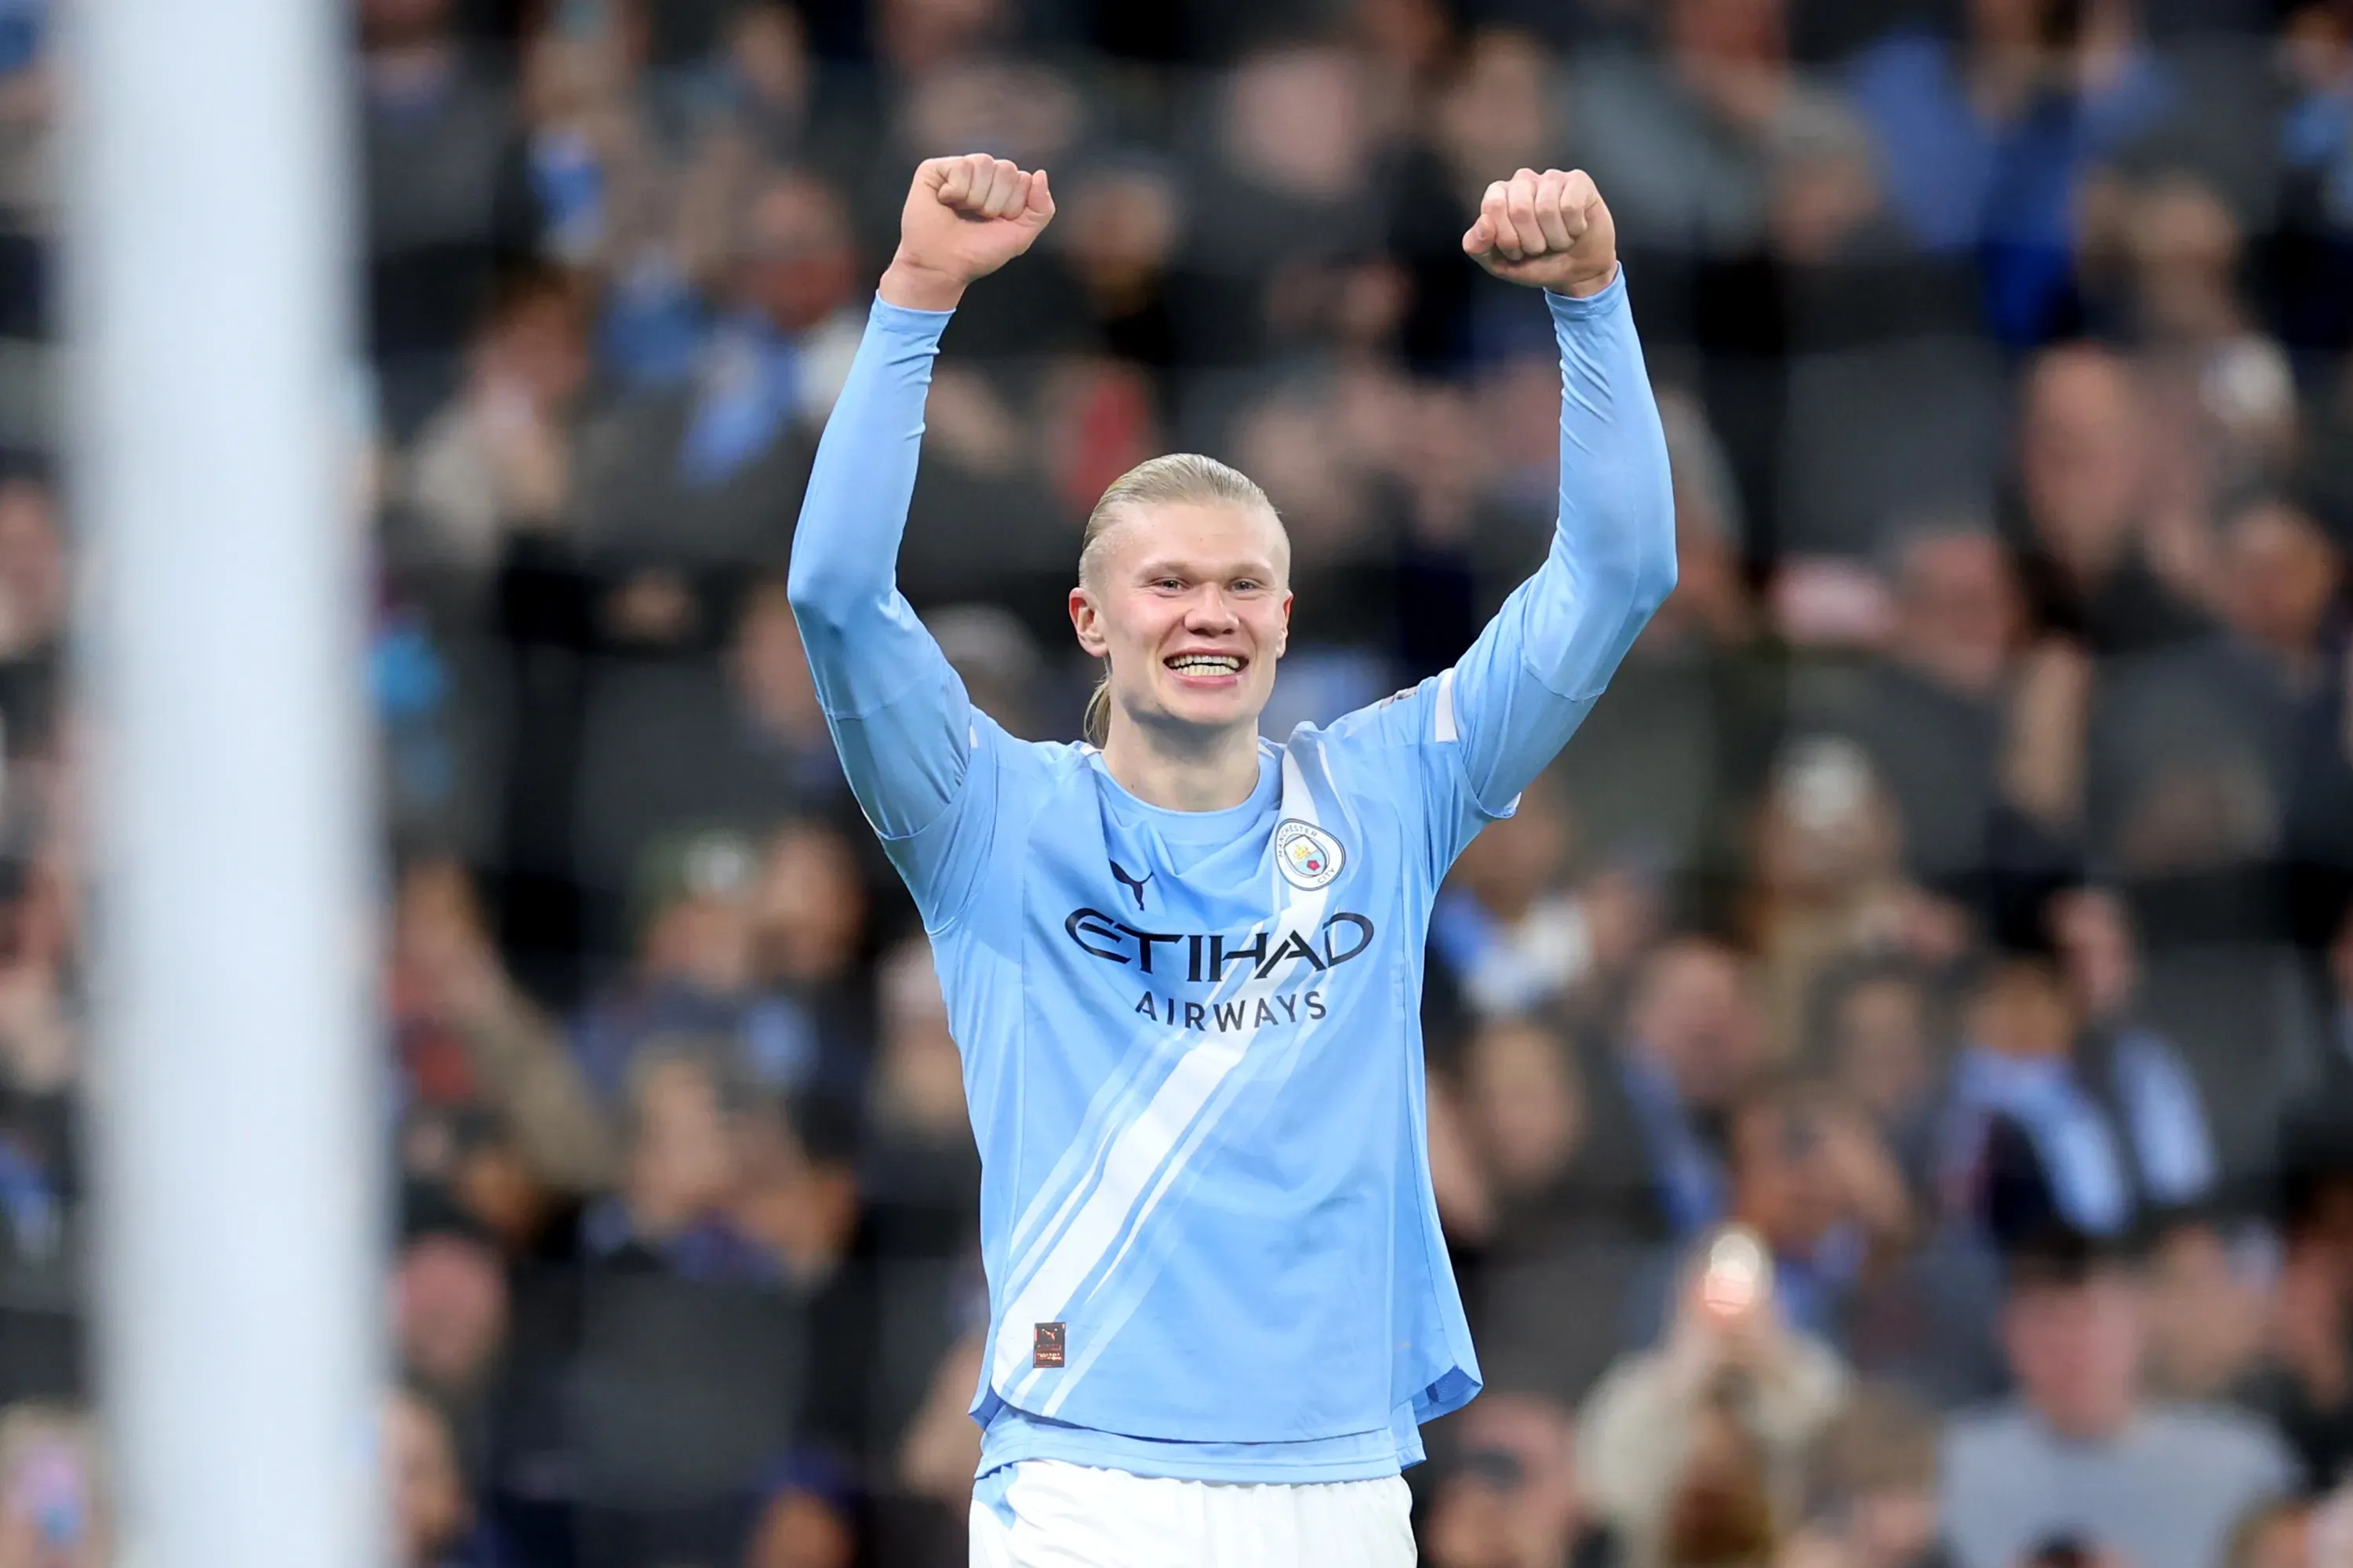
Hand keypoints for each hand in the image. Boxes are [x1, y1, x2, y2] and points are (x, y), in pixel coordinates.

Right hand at [881, 153, 1055, 311]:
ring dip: (975, 198)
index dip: (1012, 206)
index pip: (1024, 179)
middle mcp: (982, 175)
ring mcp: (959, 169)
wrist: (942, 266)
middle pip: (1007, 169)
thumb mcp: (1020, 236)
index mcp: (1003, 188)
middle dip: (995, 202)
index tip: (995, 224)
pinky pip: (961, 166)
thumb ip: (1042, 209)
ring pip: (984, 163)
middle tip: (977, 219)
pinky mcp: (935, 169)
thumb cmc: (978, 253)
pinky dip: (955, 191)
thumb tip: (1040, 173)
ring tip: (961, 212)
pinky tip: (944, 202)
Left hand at [1461, 167, 1616, 296]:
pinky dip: (1573, 228)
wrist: (1578, 269)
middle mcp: (1523, 180)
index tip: (1516, 251)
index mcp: (1498, 195)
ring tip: (1558, 241)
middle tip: (1539, 248)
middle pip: (1520, 209)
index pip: (1493, 207)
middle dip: (1531, 242)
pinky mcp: (1578, 180)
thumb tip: (1484, 223)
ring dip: (1555, 239)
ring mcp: (1550, 178)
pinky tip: (1575, 229)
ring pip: (1547, 209)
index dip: (1506, 238)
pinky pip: (1571, 206)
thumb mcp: (1499, 264)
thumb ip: (1477, 247)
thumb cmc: (1537, 262)